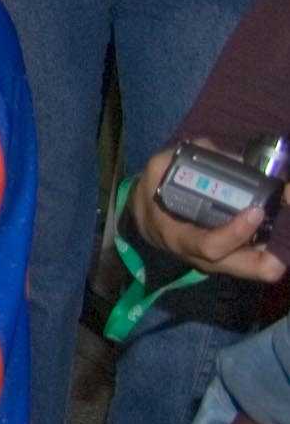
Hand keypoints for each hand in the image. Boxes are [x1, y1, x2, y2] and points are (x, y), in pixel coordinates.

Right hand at [130, 146, 286, 284]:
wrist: (148, 220)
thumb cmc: (154, 197)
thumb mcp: (157, 172)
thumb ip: (183, 159)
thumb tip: (224, 154)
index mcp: (181, 238)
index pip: (211, 247)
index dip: (235, 233)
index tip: (254, 211)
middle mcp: (205, 257)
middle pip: (247, 269)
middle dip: (274, 257)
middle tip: (289, 232)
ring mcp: (223, 260)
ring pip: (259, 267)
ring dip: (279, 249)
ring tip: (289, 223)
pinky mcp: (235, 256)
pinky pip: (260, 257)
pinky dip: (275, 243)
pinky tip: (283, 221)